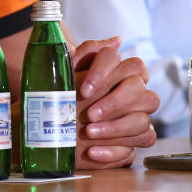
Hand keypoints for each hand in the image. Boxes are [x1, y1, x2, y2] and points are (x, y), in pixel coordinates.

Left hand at [72, 36, 158, 168]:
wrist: (48, 129)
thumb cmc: (60, 96)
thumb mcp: (67, 72)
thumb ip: (88, 52)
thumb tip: (116, 40)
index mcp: (117, 71)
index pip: (126, 62)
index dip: (105, 74)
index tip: (84, 90)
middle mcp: (130, 91)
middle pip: (139, 88)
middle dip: (114, 102)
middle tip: (90, 114)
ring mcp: (135, 115)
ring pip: (143, 118)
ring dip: (115, 127)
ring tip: (88, 132)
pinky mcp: (134, 139)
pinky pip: (141, 142)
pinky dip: (114, 150)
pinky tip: (93, 151)